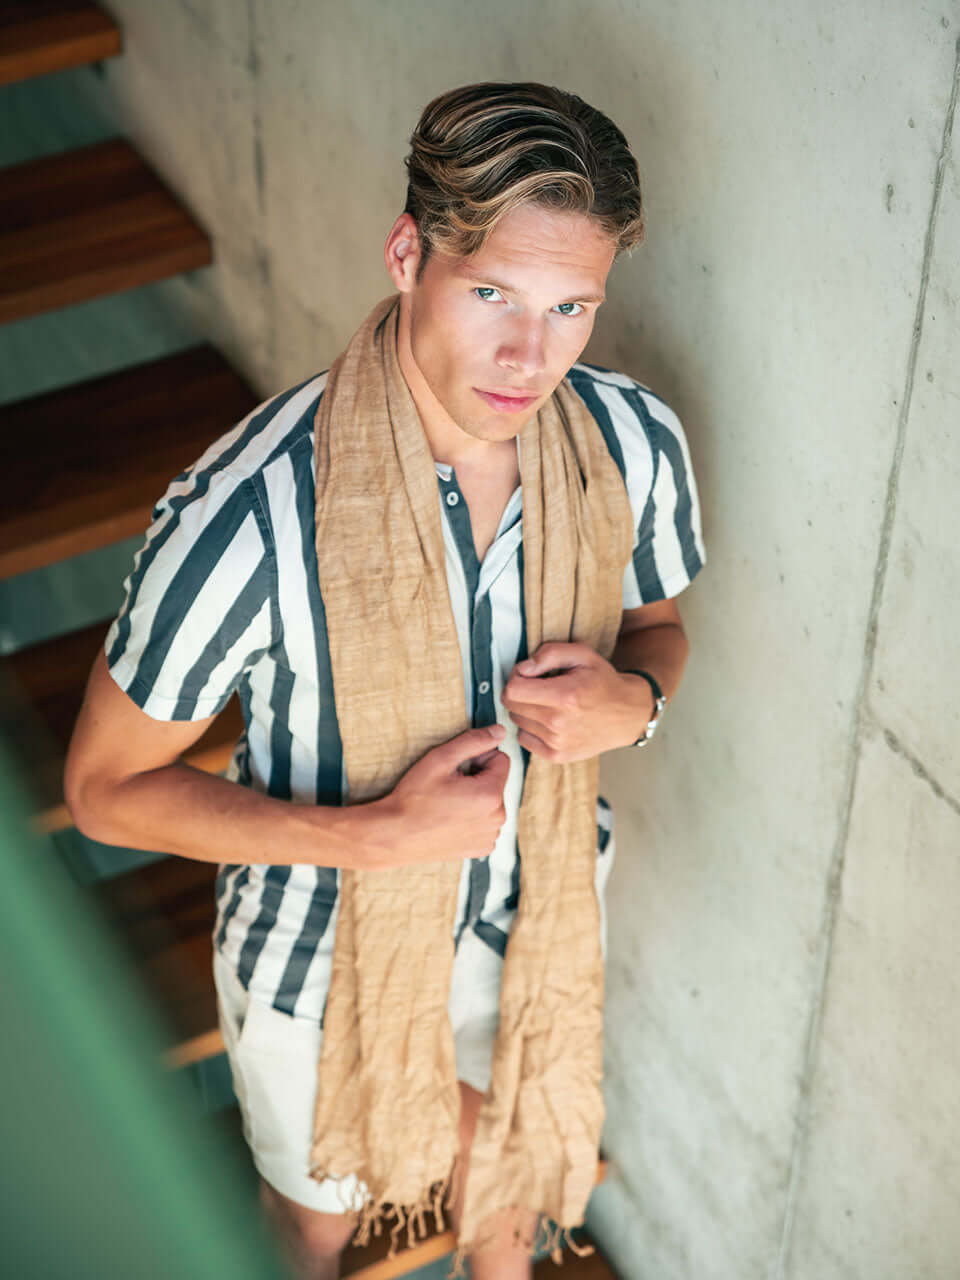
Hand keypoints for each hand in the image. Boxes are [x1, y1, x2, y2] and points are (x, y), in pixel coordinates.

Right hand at [365, 725, 509, 868]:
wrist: (395, 836)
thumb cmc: (414, 797)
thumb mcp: (440, 759)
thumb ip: (473, 741)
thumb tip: (500, 731)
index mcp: (490, 794)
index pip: (501, 760)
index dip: (478, 759)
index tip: (457, 769)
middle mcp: (497, 818)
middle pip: (497, 782)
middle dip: (478, 779)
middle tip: (449, 787)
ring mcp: (490, 835)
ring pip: (492, 803)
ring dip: (476, 799)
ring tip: (448, 804)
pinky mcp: (482, 848)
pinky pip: (486, 823)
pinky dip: (473, 819)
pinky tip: (451, 820)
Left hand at [501, 642, 653, 762]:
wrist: (627, 715)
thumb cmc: (602, 682)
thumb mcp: (582, 655)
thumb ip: (550, 653)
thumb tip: (523, 669)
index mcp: (565, 696)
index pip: (513, 690)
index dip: (516, 677)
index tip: (529, 675)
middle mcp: (558, 723)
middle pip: (511, 706)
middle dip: (520, 692)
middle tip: (539, 687)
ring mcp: (557, 742)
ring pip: (516, 721)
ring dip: (526, 710)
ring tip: (548, 703)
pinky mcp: (557, 756)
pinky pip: (524, 739)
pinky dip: (530, 728)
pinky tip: (548, 720)